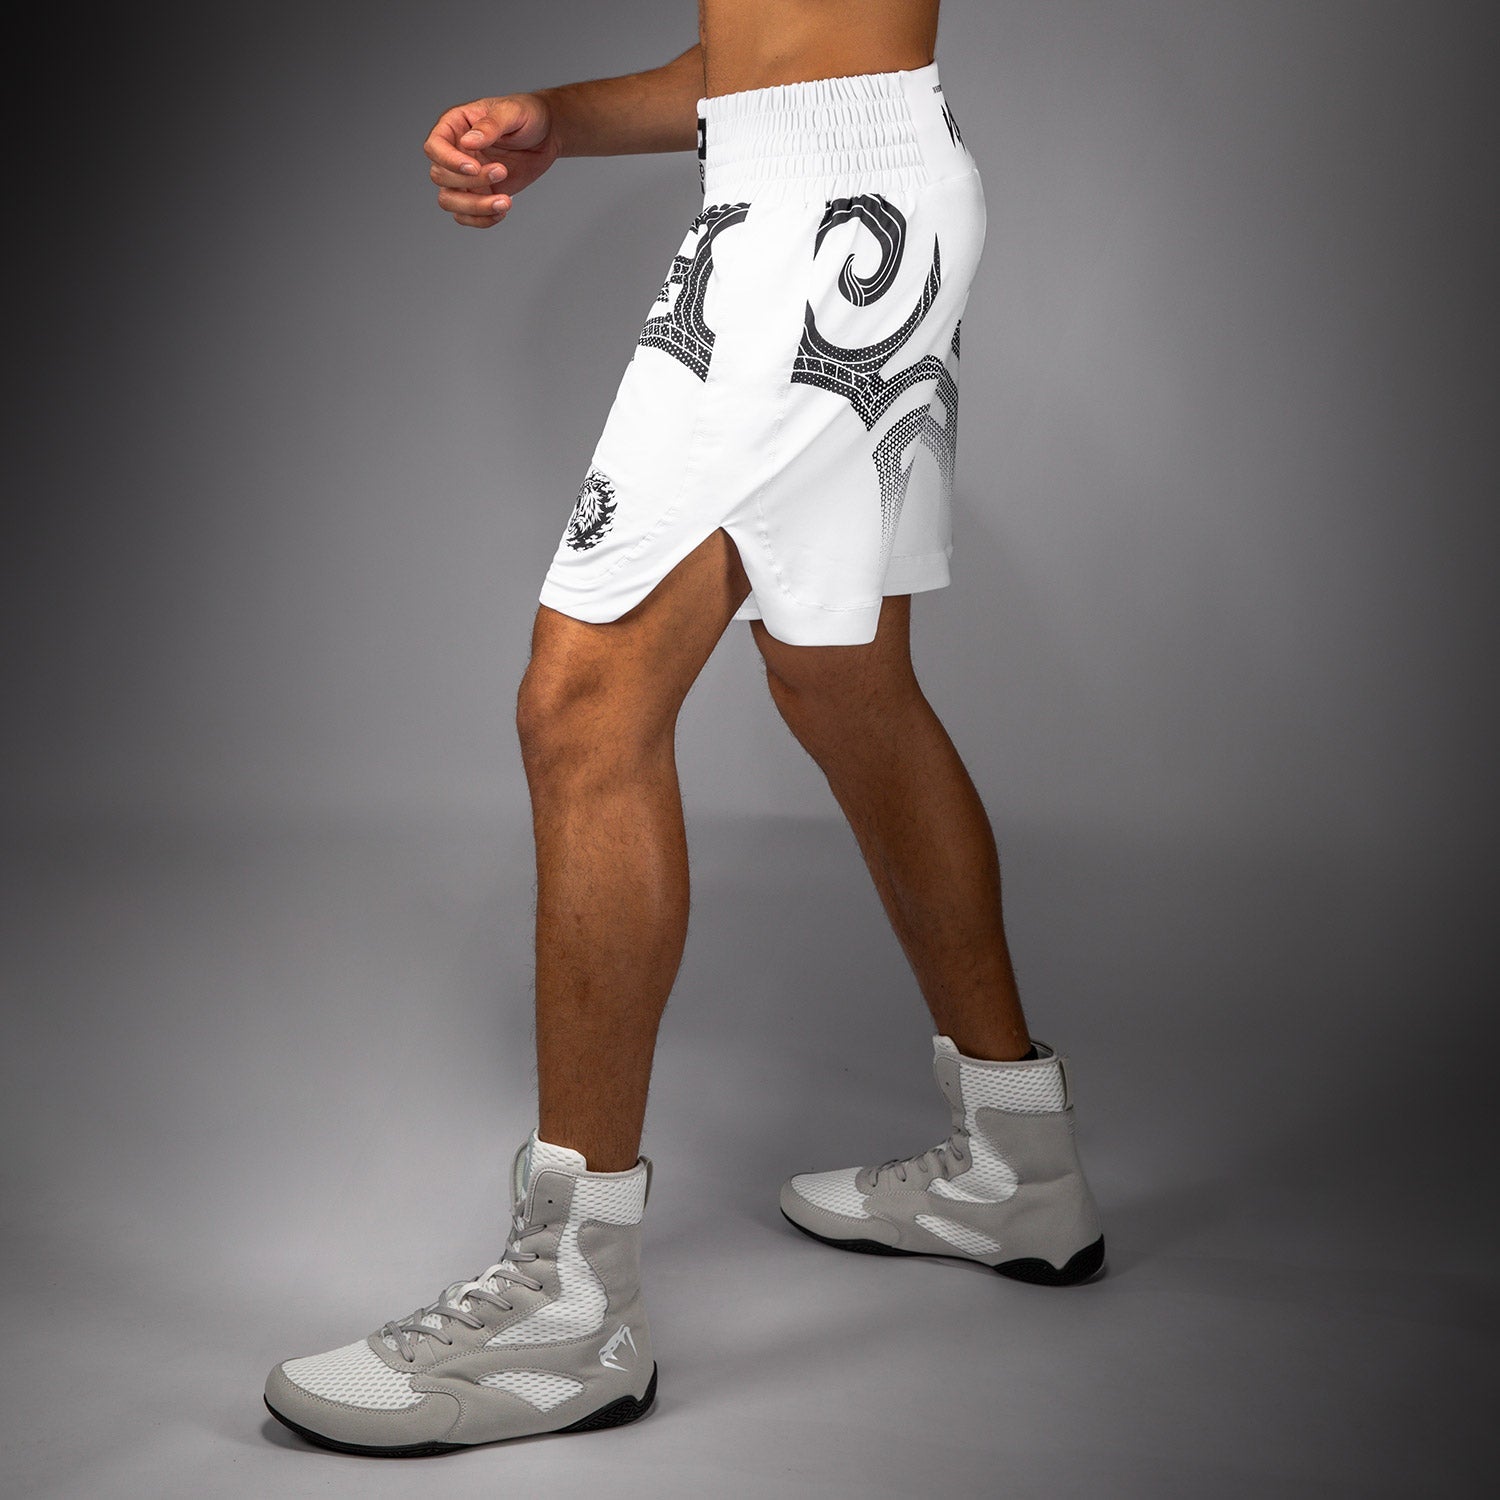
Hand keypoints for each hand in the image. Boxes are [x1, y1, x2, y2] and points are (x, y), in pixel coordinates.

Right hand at [424, 93, 560, 227]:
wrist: (546, 136)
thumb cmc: (527, 115)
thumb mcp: (512, 112)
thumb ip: (490, 125)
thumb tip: (468, 142)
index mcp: (455, 126)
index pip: (434, 147)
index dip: (448, 160)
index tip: (474, 167)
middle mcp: (454, 152)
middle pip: (440, 176)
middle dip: (470, 181)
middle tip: (503, 171)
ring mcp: (464, 177)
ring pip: (449, 201)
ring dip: (475, 207)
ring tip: (506, 201)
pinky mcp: (479, 194)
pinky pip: (466, 216)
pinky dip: (482, 220)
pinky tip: (503, 211)